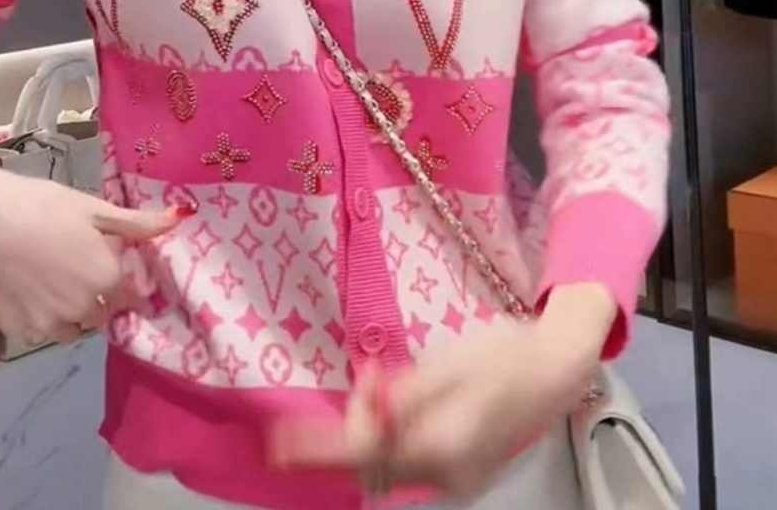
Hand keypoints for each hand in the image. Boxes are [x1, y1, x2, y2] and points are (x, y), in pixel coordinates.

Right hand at [0, 164, 195, 345]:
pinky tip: (33, 287)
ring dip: (75, 310)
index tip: (113, 264)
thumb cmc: (43, 206)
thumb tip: (183, 218)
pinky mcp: (20, 331)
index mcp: (107, 280)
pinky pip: (45, 331)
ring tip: (57, 276)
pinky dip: (45, 316)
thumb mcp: (95, 208)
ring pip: (75, 327)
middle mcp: (83, 311)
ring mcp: (49, 326)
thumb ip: (139, 223)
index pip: (131, 296)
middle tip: (79, 266)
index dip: (124, 280)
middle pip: (103, 313)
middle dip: (99, 295)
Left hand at [272, 291, 612, 504]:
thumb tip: (364, 411)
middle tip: (370, 377)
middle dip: (354, 426)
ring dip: (371, 430)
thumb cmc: (503, 355)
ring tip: (384, 383)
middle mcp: (448, 477)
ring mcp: (457, 480)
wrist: (556, 368)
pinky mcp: (462, 472)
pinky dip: (392, 435)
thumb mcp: (445, 364)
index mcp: (442, 448)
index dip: (319, 451)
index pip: (364, 456)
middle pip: (374, 465)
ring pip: (390, 465)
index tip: (280, 443)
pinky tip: (401, 402)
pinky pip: (410, 462)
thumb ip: (400, 395)